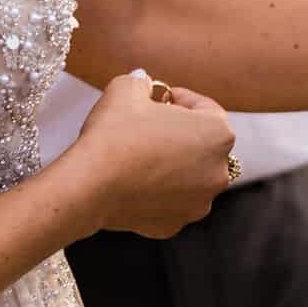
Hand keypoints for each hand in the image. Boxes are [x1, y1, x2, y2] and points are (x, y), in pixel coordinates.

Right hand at [67, 69, 236, 238]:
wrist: (89, 185)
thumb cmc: (115, 133)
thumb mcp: (127, 87)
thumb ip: (142, 81)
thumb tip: (142, 83)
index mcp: (218, 134)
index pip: (205, 108)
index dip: (179, 98)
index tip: (158, 98)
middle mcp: (218, 172)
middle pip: (201, 144)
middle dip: (178, 132)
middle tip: (147, 124)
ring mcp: (198, 203)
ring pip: (188, 175)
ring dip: (170, 163)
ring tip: (139, 153)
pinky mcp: (174, 225)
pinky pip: (169, 200)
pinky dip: (157, 191)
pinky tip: (134, 179)